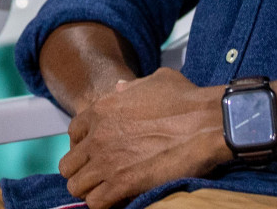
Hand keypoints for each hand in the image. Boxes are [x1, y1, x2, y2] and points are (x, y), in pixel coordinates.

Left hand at [58, 68, 230, 208]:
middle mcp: (98, 135)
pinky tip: (120, 199)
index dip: (84, 145)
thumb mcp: (154, 81)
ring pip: (77, 187)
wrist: (206, 123)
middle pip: (69, 165)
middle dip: (83, 171)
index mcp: (101, 109)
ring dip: (92, 190)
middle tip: (102, 176)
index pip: (73, 133)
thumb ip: (130, 88)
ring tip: (110, 191)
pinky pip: (96, 203)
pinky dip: (105, 204)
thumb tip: (121, 88)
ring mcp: (107, 160)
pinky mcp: (122, 183)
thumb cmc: (186, 100)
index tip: (98, 153)